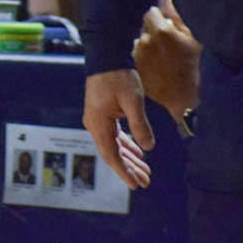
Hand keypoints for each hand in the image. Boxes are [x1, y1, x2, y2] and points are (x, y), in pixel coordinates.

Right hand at [84, 68, 155, 189]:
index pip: (111, 154)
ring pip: (113, 145)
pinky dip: (125, 145)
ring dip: (128, 158)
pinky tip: (138, 152)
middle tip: (146, 182)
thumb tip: (148, 147)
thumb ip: (140, 124)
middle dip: (129, 168)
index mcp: (99, 123)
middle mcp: (94, 124)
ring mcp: (97, 119)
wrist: (106, 56)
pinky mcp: (102, 114)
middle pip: (112, 153)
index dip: (124, 171)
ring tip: (145, 171)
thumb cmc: (119, 76)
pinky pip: (113, 135)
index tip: (136, 185)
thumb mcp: (133, 100)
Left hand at [133, 5, 201, 133]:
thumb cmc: (196, 67)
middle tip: (166, 44)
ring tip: (163, 58)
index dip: (158, 18)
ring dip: (146, 45)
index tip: (165, 25)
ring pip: (138, 42)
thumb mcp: (193, 39)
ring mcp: (137, 56)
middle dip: (152, 31)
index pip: (150, 12)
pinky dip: (143, 58)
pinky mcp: (134, 68)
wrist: (188, 99)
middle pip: (143, 27)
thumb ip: (178, 16)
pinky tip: (157, 67)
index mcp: (161, 31)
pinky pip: (135, 57)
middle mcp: (145, 41)